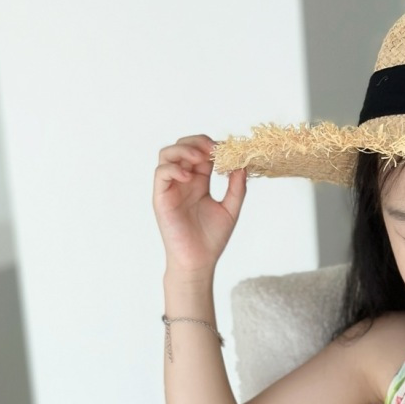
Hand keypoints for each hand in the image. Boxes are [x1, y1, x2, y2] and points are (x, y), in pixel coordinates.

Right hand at [153, 133, 246, 278]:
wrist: (199, 261)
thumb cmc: (212, 239)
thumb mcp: (230, 209)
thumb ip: (237, 187)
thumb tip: (243, 164)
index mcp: (198, 181)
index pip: (201, 152)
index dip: (213, 147)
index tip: (229, 151)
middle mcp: (183, 181)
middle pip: (182, 146)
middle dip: (197, 142)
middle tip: (214, 149)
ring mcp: (171, 188)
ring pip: (167, 154)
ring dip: (183, 149)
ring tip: (200, 158)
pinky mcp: (161, 198)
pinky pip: (161, 173)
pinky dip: (174, 169)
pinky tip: (189, 176)